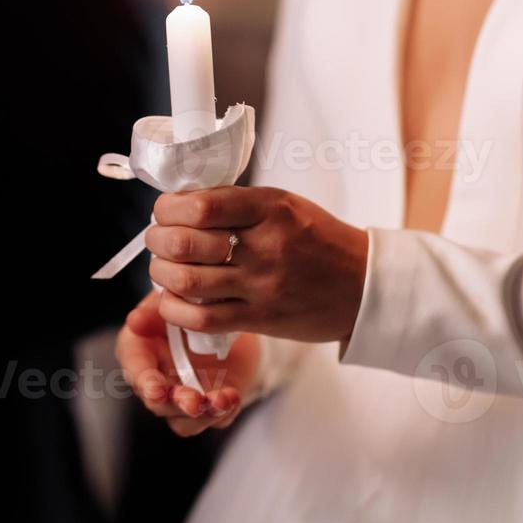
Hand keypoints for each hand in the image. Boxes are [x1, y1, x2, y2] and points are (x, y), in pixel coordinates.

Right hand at [116, 292, 261, 435]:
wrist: (229, 317)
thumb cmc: (190, 306)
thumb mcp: (172, 300)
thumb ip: (152, 310)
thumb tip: (135, 320)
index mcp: (140, 353)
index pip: (135, 371)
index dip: (144, 381)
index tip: (156, 389)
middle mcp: (157, 380)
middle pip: (157, 403)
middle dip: (175, 404)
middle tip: (193, 401)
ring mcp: (182, 398)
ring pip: (183, 421)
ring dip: (202, 414)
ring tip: (223, 399)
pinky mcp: (209, 408)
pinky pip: (215, 420)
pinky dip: (225, 411)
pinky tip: (234, 396)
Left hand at [146, 186, 367, 342]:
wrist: (364, 285)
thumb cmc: (318, 240)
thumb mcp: (284, 205)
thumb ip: (235, 203)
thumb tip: (180, 203)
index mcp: (269, 209)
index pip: (201, 205)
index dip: (168, 208)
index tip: (165, 211)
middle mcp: (264, 246)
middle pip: (184, 243)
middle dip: (157, 240)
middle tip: (158, 239)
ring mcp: (261, 286)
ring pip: (187, 282)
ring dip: (162, 273)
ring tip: (165, 267)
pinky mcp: (260, 319)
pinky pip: (202, 319)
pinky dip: (176, 309)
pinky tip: (174, 299)